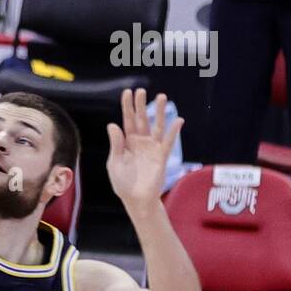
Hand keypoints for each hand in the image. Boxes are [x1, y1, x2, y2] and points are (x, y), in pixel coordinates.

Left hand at [106, 88, 183, 213]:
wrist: (136, 199)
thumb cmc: (123, 183)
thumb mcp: (115, 163)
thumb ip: (116, 144)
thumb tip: (112, 124)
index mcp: (126, 142)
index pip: (127, 121)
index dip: (127, 107)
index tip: (127, 92)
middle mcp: (140, 142)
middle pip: (141, 119)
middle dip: (141, 105)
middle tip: (142, 90)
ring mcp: (152, 148)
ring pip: (157, 126)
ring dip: (159, 112)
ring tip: (161, 96)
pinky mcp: (161, 157)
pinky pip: (168, 142)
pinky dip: (173, 131)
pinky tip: (178, 120)